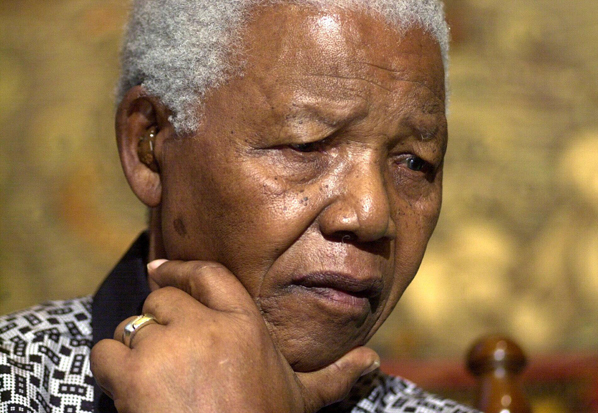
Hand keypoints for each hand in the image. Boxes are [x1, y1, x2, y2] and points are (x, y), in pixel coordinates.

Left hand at [90, 260, 379, 412]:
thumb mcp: (301, 401)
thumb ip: (334, 376)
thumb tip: (374, 362)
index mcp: (246, 325)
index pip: (209, 275)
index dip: (180, 270)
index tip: (160, 270)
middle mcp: (207, 326)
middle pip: (164, 299)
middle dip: (158, 322)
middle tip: (163, 353)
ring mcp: (169, 347)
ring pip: (132, 326)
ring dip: (133, 351)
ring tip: (149, 382)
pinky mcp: (134, 375)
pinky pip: (106, 352)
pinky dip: (110, 370)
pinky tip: (127, 392)